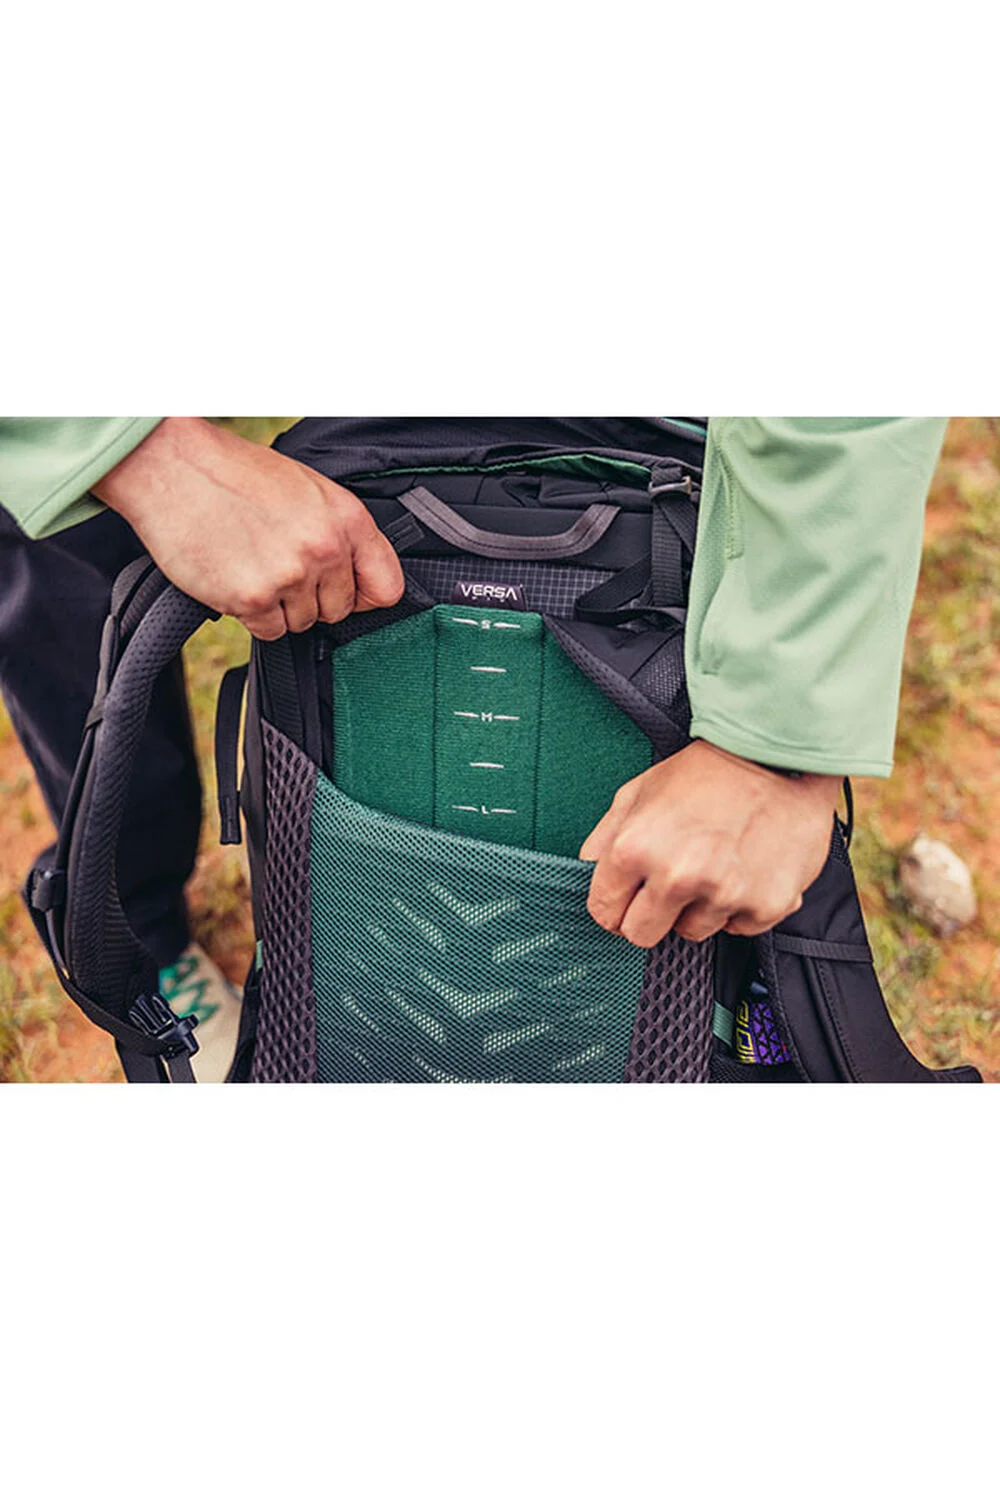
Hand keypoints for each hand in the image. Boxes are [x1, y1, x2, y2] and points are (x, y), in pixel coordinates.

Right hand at [94, 418, 404, 638]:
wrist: (173, 466)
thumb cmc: (237, 475)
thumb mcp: (308, 489)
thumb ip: (340, 533)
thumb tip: (359, 580)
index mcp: (346, 518)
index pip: (387, 587)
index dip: (366, 596)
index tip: (350, 595)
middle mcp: (324, 549)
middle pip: (339, 610)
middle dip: (313, 598)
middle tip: (278, 567)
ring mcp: (289, 575)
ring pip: (303, 623)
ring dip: (280, 607)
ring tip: (253, 565)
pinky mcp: (251, 598)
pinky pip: (269, 631)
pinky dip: (253, 615)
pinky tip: (236, 578)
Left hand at [579, 740, 841, 946]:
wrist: (778, 758)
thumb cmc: (707, 772)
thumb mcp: (640, 791)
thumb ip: (605, 836)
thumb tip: (587, 869)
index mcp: (637, 848)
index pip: (605, 913)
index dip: (614, 906)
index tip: (627, 900)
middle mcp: (679, 876)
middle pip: (641, 935)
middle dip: (650, 915)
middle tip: (670, 886)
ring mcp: (725, 894)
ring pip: (692, 932)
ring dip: (698, 908)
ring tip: (715, 865)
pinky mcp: (766, 905)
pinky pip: (738, 928)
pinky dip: (739, 907)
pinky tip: (744, 870)